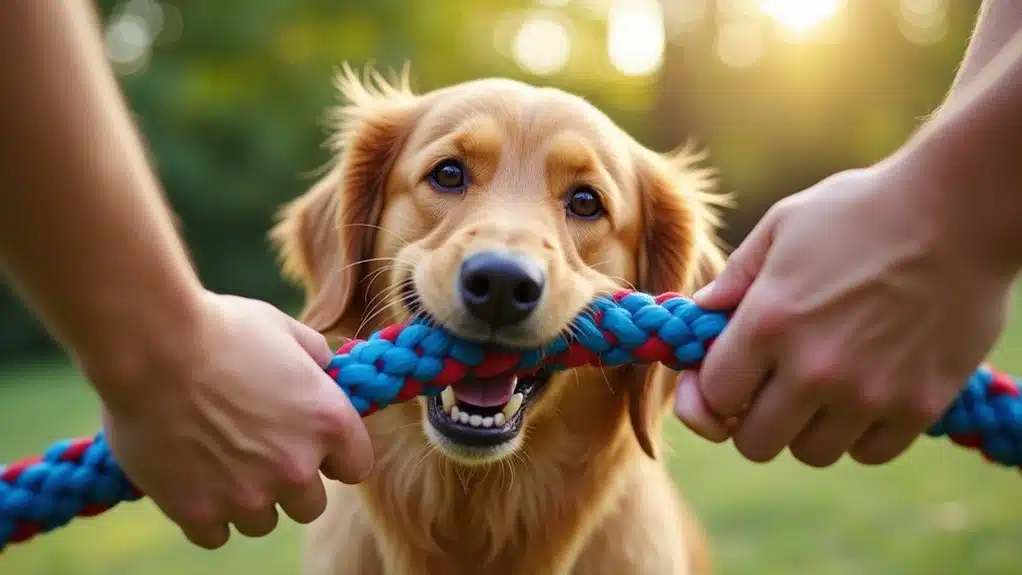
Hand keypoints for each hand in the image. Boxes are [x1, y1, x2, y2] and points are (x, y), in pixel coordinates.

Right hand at [89, 291, 373, 548]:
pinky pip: (216, 535)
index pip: (357, 467)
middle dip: (290, 484)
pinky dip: (205, 515)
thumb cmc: (220, 329)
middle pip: (311, 505)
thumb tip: (323, 368)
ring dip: (247, 501)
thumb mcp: (284, 329)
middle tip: (258, 456)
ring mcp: (247, 495)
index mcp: (329, 422)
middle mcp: (296, 466)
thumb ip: (315, 356)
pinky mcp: (198, 512)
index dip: (335, 459)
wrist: (151, 346)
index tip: (314, 449)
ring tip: (218, 464)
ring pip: (262, 523)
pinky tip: (193, 483)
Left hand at [673, 159, 1014, 467]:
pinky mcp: (918, 406)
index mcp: (768, 322)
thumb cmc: (863, 208)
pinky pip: (869, 452)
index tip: (720, 380)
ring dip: (806, 428)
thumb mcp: (782, 225)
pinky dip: (859, 434)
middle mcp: (813, 368)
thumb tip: (702, 312)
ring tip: (820, 388)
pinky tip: (863, 395)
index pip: (713, 397)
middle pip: (754, 443)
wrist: (961, 210)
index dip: (707, 393)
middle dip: (750, 419)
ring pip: (811, 453)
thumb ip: (736, 276)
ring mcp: (868, 393)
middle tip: (768, 391)